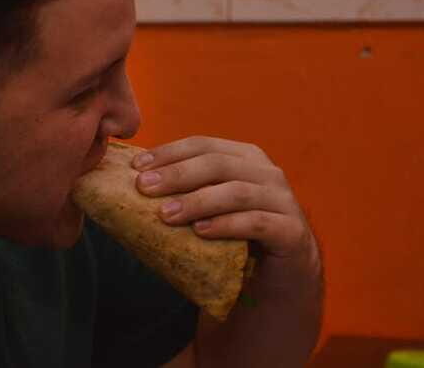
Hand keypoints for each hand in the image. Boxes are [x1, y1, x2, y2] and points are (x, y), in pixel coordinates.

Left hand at [131, 136, 320, 296]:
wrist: (281, 278)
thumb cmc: (235, 237)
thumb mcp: (209, 208)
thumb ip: (184, 192)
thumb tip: (131, 183)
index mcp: (243, 157)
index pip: (202, 145)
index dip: (169, 152)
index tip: (136, 167)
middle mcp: (266, 172)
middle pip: (217, 164)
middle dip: (177, 174)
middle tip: (143, 188)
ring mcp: (283, 200)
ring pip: (236, 192)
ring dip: (197, 201)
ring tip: (165, 214)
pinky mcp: (291, 231)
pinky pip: (258, 223)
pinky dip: (227, 225)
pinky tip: (201, 231)